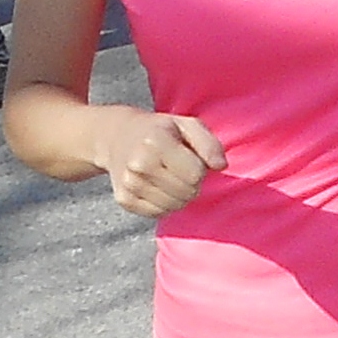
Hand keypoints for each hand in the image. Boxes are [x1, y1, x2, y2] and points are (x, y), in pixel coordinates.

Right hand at [98, 109, 225, 216]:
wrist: (117, 138)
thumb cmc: (160, 131)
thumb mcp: (187, 125)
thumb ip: (209, 144)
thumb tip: (221, 166)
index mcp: (156, 142)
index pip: (195, 175)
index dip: (199, 168)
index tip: (189, 158)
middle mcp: (139, 165)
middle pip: (187, 193)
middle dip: (191, 183)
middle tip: (180, 168)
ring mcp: (130, 184)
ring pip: (175, 206)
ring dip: (180, 195)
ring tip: (170, 177)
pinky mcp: (125, 200)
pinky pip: (159, 213)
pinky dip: (165, 203)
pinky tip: (158, 186)